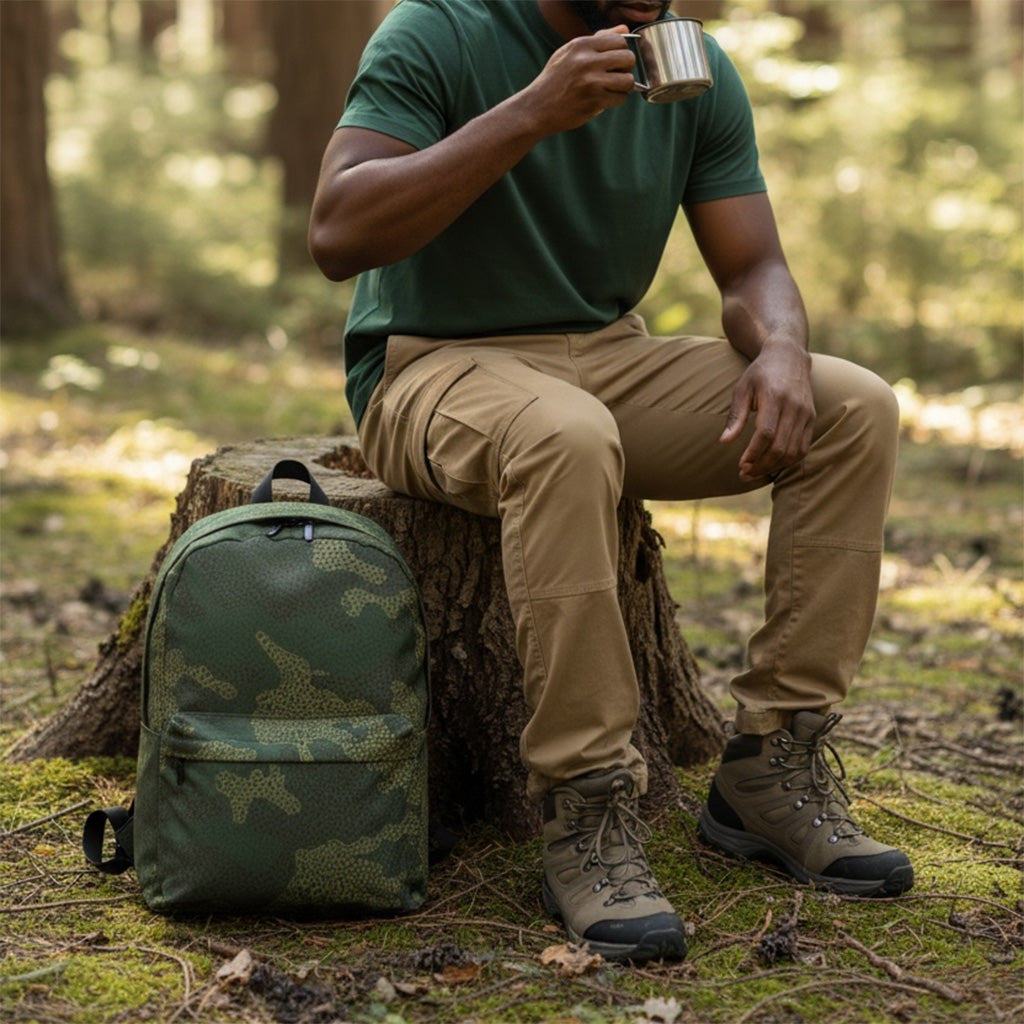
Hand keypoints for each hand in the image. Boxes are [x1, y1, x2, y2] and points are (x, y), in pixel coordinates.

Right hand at [521, 27, 636, 132]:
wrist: (537, 107)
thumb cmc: (555, 80)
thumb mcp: (570, 52)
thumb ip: (598, 39)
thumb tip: (624, 28)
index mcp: (581, 45)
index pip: (619, 40)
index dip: (621, 51)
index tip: (614, 61)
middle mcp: (587, 61)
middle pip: (627, 58)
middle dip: (625, 68)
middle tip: (615, 75)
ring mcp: (591, 82)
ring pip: (627, 80)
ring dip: (623, 86)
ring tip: (611, 88)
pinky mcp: (594, 101)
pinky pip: (620, 98)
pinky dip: (616, 99)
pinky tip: (604, 99)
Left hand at [719, 343, 814, 481]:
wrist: (789, 357)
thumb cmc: (760, 374)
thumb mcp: (742, 389)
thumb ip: (735, 416)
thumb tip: (724, 441)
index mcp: (775, 397)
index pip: (766, 433)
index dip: (753, 453)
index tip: (741, 464)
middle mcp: (794, 406)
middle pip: (780, 446)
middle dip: (761, 465)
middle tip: (744, 473)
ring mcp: (806, 414)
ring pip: (793, 451)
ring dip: (774, 467)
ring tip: (755, 472)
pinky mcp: (812, 419)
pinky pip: (803, 448)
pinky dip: (788, 461)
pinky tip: (772, 465)